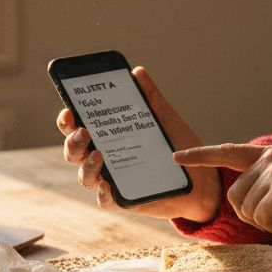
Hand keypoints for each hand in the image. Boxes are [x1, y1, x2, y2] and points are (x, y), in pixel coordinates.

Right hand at [56, 66, 221, 222]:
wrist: (203, 178)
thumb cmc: (179, 146)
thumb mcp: (165, 118)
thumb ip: (150, 97)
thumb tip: (137, 72)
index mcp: (109, 136)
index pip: (78, 127)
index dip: (68, 120)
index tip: (69, 110)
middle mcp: (105, 157)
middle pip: (74, 152)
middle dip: (72, 142)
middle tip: (83, 132)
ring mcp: (112, 179)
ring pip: (85, 176)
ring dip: (86, 165)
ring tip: (98, 154)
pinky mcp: (124, 199)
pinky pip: (105, 199)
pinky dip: (102, 193)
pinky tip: (107, 184)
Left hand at [173, 144, 271, 232]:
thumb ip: (267, 182)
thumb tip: (240, 199)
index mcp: (271, 155)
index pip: (228, 152)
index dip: (201, 155)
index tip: (176, 156)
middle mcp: (270, 158)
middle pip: (234, 197)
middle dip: (253, 215)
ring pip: (246, 210)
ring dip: (267, 222)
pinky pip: (261, 218)